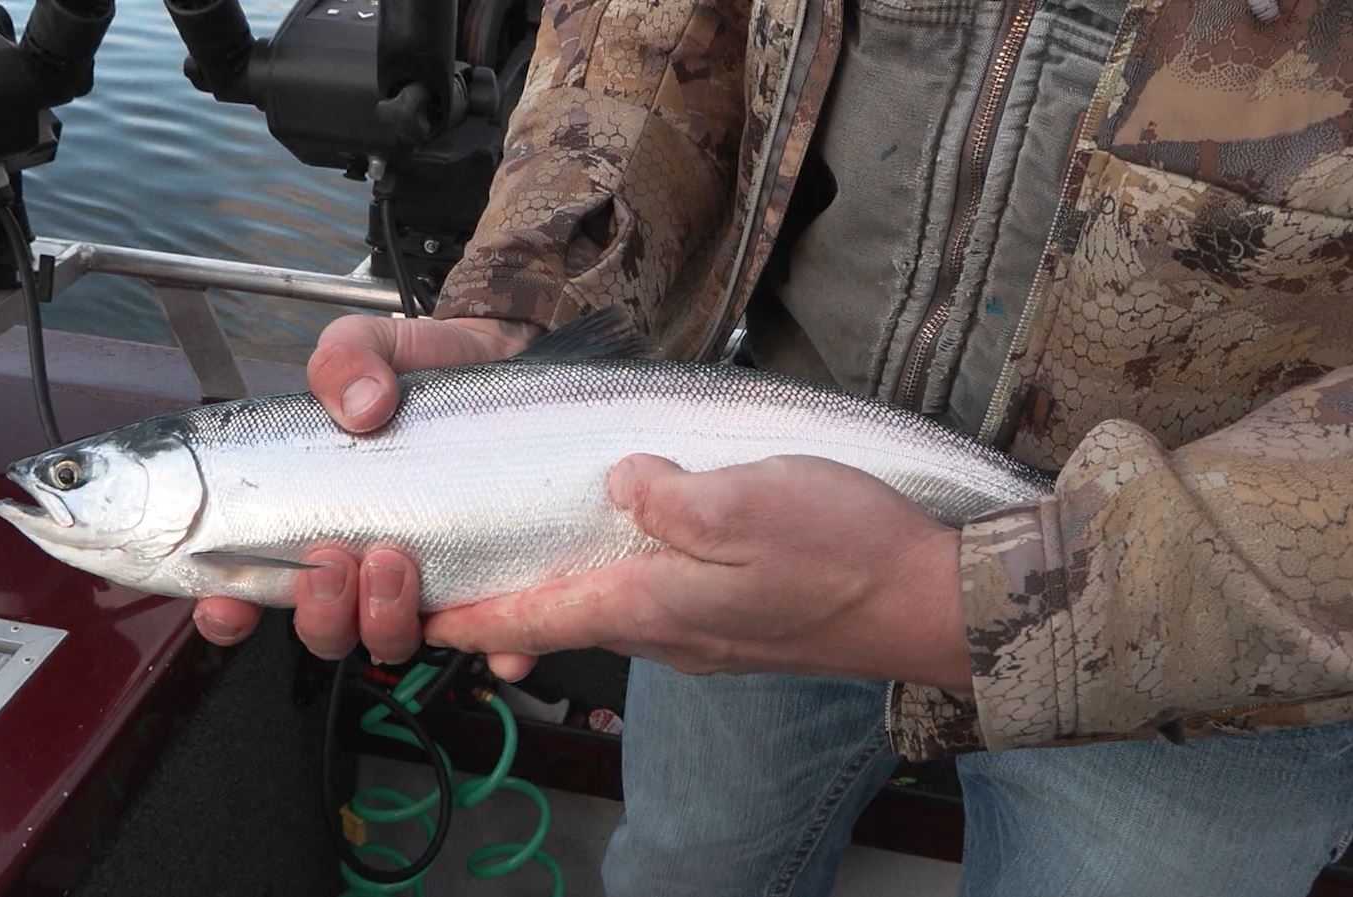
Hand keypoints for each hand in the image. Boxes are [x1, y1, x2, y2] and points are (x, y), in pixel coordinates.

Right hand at [191, 313, 541, 671]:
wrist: (502, 360)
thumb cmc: (421, 368)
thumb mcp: (369, 346)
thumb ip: (345, 359)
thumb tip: (360, 408)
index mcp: (311, 517)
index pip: (249, 585)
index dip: (228, 610)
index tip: (228, 602)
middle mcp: (358, 559)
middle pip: (321, 630)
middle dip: (319, 614)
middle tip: (334, 562)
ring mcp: (419, 577)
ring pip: (385, 640)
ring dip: (381, 620)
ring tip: (397, 560)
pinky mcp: (480, 581)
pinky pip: (478, 637)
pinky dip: (482, 642)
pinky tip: (480, 616)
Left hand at [422, 453, 972, 691]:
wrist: (933, 603)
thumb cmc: (846, 552)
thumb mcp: (748, 500)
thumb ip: (669, 495)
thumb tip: (618, 481)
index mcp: (655, 603)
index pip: (538, 619)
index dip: (475, 620)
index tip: (419, 623)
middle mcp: (670, 633)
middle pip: (566, 622)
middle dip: (509, 611)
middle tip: (461, 586)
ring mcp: (706, 637)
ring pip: (613, 613)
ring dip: (564, 597)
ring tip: (530, 567)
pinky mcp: (739, 625)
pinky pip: (658, 606)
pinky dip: (621, 583)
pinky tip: (630, 553)